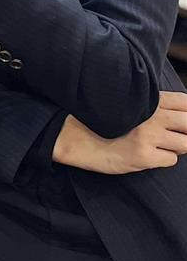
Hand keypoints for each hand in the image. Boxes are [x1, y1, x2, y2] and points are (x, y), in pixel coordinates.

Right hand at [53, 91, 186, 173]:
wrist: (84, 139)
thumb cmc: (111, 121)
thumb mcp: (134, 106)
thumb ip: (158, 106)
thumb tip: (185, 117)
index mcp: (149, 100)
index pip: (185, 102)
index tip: (183, 121)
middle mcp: (151, 115)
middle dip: (186, 131)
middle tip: (174, 135)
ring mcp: (148, 136)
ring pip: (185, 144)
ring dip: (177, 147)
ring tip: (160, 145)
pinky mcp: (144, 156)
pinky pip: (171, 160)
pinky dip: (163, 159)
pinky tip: (148, 154)